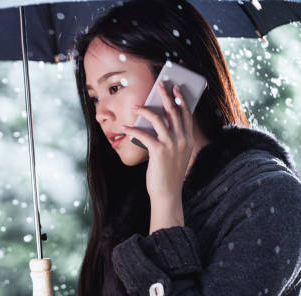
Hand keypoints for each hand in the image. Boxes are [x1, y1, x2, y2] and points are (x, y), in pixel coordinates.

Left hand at [122, 81, 193, 199]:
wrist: (168, 192)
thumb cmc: (168, 173)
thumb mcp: (175, 154)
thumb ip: (171, 138)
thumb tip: (158, 123)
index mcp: (188, 139)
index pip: (186, 114)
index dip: (181, 99)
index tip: (176, 88)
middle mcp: (183, 139)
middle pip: (174, 111)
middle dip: (166, 95)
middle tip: (160, 83)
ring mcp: (172, 145)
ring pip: (159, 119)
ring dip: (146, 110)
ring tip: (136, 105)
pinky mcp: (159, 151)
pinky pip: (144, 135)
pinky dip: (133, 129)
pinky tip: (125, 127)